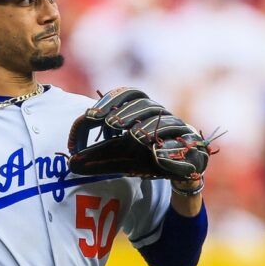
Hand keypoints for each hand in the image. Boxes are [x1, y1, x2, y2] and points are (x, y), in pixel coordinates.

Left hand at [67, 87, 219, 179]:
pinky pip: (185, 144)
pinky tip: (157, 155)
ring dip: (149, 127)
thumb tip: (71, 164)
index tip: (91, 116)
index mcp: (142, 111)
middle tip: (111, 125)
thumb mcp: (119, 158)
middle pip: (146, 104)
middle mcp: (161, 116)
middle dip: (127, 113)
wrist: (181, 171)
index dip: (110, 102)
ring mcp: (179, 131)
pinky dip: (170, 150)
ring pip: (167, 121)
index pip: (128, 94)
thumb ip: (97, 158)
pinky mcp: (193, 148)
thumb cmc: (146, 158)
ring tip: (135, 138)